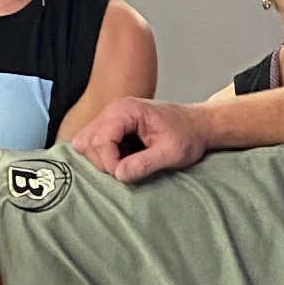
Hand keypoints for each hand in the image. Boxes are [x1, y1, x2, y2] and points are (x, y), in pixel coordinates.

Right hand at [69, 97, 208, 182]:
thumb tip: (119, 175)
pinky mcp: (110, 127)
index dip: (111, 163)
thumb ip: (145, 163)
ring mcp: (109, 117)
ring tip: (127, 163)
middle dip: (105, 162)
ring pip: (86, 143)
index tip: (129, 174)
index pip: (100, 140)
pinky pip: (93, 144)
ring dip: (102, 160)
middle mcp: (113, 110)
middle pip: (88, 142)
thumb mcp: (172, 152)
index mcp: (126, 110)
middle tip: (130, 169)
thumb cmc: (187, 135)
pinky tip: (125, 159)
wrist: (197, 125)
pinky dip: (104, 157)